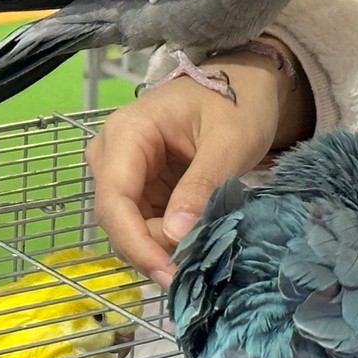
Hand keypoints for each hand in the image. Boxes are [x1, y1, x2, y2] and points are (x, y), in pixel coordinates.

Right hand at [87, 38, 311, 287]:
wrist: (245, 85)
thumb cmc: (238, 103)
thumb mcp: (230, 143)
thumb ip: (202, 187)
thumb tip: (175, 235)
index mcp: (127, 133)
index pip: (115, 199)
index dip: (136, 242)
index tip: (167, 273)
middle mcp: (112, 152)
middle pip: (117, 218)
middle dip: (151, 249)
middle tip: (193, 268)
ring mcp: (123, 171)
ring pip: (128, 226)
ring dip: (160, 247)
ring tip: (199, 253)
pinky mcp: (140, 186)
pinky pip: (143, 222)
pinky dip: (166, 239)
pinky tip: (193, 242)